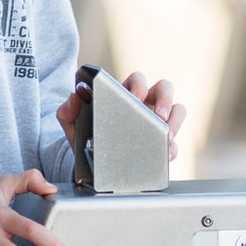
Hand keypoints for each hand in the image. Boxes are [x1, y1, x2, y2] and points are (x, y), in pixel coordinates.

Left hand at [57, 71, 187, 162]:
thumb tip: (75, 96)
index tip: (135, 97)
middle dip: (164, 100)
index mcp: (126, 93)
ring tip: (166, 135)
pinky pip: (175, 144)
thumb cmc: (86, 138)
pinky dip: (173, 148)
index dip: (140, 85)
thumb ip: (67, 110)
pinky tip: (165, 154)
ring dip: (175, 121)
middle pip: (165, 89)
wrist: (92, 166)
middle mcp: (146, 104)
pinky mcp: (164, 146)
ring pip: (179, 111)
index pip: (138, 79)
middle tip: (157, 116)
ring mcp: (158, 124)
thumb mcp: (72, 125)